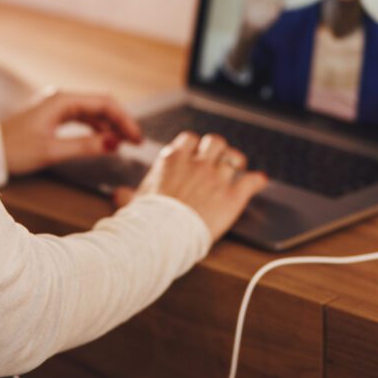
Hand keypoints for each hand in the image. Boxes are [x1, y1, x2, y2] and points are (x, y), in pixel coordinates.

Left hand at [0, 89, 142, 175]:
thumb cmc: (14, 150)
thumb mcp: (52, 151)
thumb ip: (85, 146)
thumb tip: (115, 143)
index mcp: (62, 101)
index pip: (104, 103)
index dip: (124, 119)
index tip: (136, 138)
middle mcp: (61, 99)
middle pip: (101, 105)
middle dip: (121, 122)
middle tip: (135, 142)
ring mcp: (56, 107)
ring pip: (93, 112)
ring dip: (110, 126)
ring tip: (124, 143)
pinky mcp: (52, 117)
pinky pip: (82, 118)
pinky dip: (96, 128)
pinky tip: (104, 141)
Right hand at [114, 132, 268, 241]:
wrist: (160, 238)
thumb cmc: (144, 222)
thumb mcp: (132, 205)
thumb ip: (128, 196)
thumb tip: (118, 194)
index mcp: (172, 161)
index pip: (188, 140)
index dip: (194, 146)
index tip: (195, 154)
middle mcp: (196, 164)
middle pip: (215, 141)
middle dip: (218, 149)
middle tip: (219, 159)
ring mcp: (216, 178)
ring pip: (234, 157)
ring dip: (237, 162)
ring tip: (239, 166)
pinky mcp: (232, 196)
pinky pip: (251, 181)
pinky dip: (257, 180)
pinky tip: (260, 181)